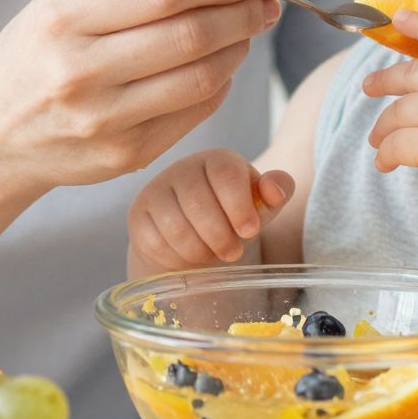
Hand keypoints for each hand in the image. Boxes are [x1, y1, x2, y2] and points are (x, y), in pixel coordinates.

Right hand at [0, 0, 280, 198]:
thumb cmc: (39, 50)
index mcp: (61, 20)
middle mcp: (79, 73)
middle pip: (189, 35)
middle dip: (241, 12)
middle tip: (263, 0)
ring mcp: (104, 122)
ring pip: (201, 78)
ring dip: (238, 47)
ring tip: (246, 29)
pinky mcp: (125, 156)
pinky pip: (194, 112)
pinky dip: (219, 82)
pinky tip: (219, 64)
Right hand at [129, 149, 295, 268]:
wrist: (196, 233)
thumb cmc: (232, 215)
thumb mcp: (261, 205)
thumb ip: (278, 191)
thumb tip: (275, 190)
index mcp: (217, 160)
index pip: (225, 173)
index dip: (239, 206)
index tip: (250, 231)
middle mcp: (183, 169)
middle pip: (198, 202)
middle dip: (220, 236)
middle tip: (233, 253)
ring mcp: (156, 190)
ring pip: (175, 225)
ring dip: (199, 250)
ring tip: (212, 254)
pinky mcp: (139, 215)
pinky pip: (155, 241)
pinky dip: (176, 258)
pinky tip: (188, 257)